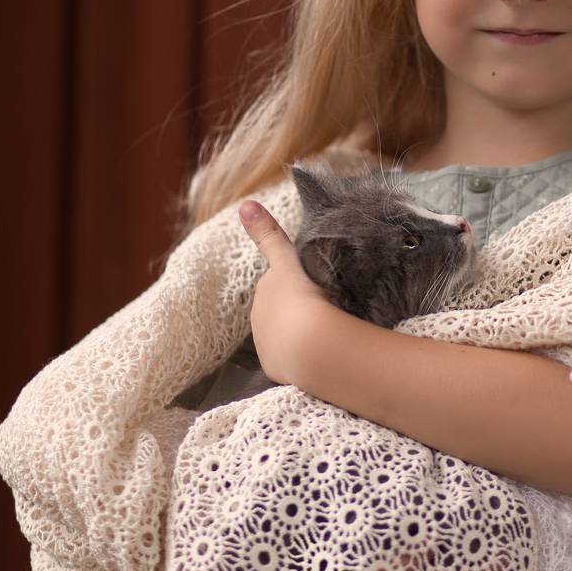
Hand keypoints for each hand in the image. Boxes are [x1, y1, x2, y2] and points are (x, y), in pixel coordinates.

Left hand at [238, 200, 333, 385]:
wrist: (313, 345)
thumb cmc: (306, 296)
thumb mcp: (289, 260)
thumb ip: (267, 234)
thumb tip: (244, 204)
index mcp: (265, 290)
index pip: (278, 283)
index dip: (296, 284)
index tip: (313, 288)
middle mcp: (258, 316)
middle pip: (281, 309)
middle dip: (298, 309)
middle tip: (327, 308)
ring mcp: (266, 344)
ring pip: (285, 334)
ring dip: (301, 333)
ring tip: (327, 333)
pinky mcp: (275, 366)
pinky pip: (290, 358)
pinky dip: (302, 355)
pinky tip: (319, 353)